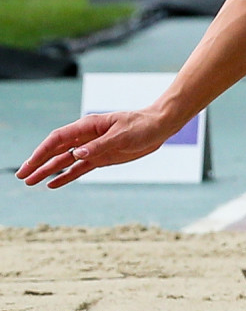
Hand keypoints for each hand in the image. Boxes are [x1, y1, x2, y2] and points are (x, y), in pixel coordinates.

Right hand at [16, 109, 172, 188]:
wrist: (159, 127)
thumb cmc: (141, 126)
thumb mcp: (122, 135)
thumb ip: (99, 146)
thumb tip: (77, 154)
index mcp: (88, 126)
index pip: (59, 139)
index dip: (42, 151)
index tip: (31, 164)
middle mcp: (87, 137)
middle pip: (57, 151)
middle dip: (39, 163)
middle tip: (22, 176)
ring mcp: (93, 148)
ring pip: (65, 161)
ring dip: (49, 171)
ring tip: (31, 182)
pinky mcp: (102, 158)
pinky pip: (80, 169)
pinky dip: (66, 176)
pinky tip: (53, 184)